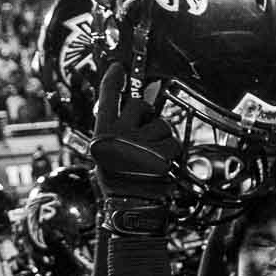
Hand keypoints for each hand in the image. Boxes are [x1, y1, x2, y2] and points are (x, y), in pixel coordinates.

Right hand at [88, 63, 178, 202]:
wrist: (129, 208)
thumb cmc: (118, 181)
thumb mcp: (106, 153)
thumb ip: (115, 130)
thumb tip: (135, 105)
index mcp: (102, 134)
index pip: (106, 98)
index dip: (113, 80)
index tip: (118, 67)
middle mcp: (119, 136)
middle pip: (140, 105)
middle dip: (146, 116)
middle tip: (144, 134)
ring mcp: (140, 145)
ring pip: (161, 125)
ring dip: (161, 138)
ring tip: (152, 156)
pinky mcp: (159, 156)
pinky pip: (173, 143)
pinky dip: (172, 153)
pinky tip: (161, 165)